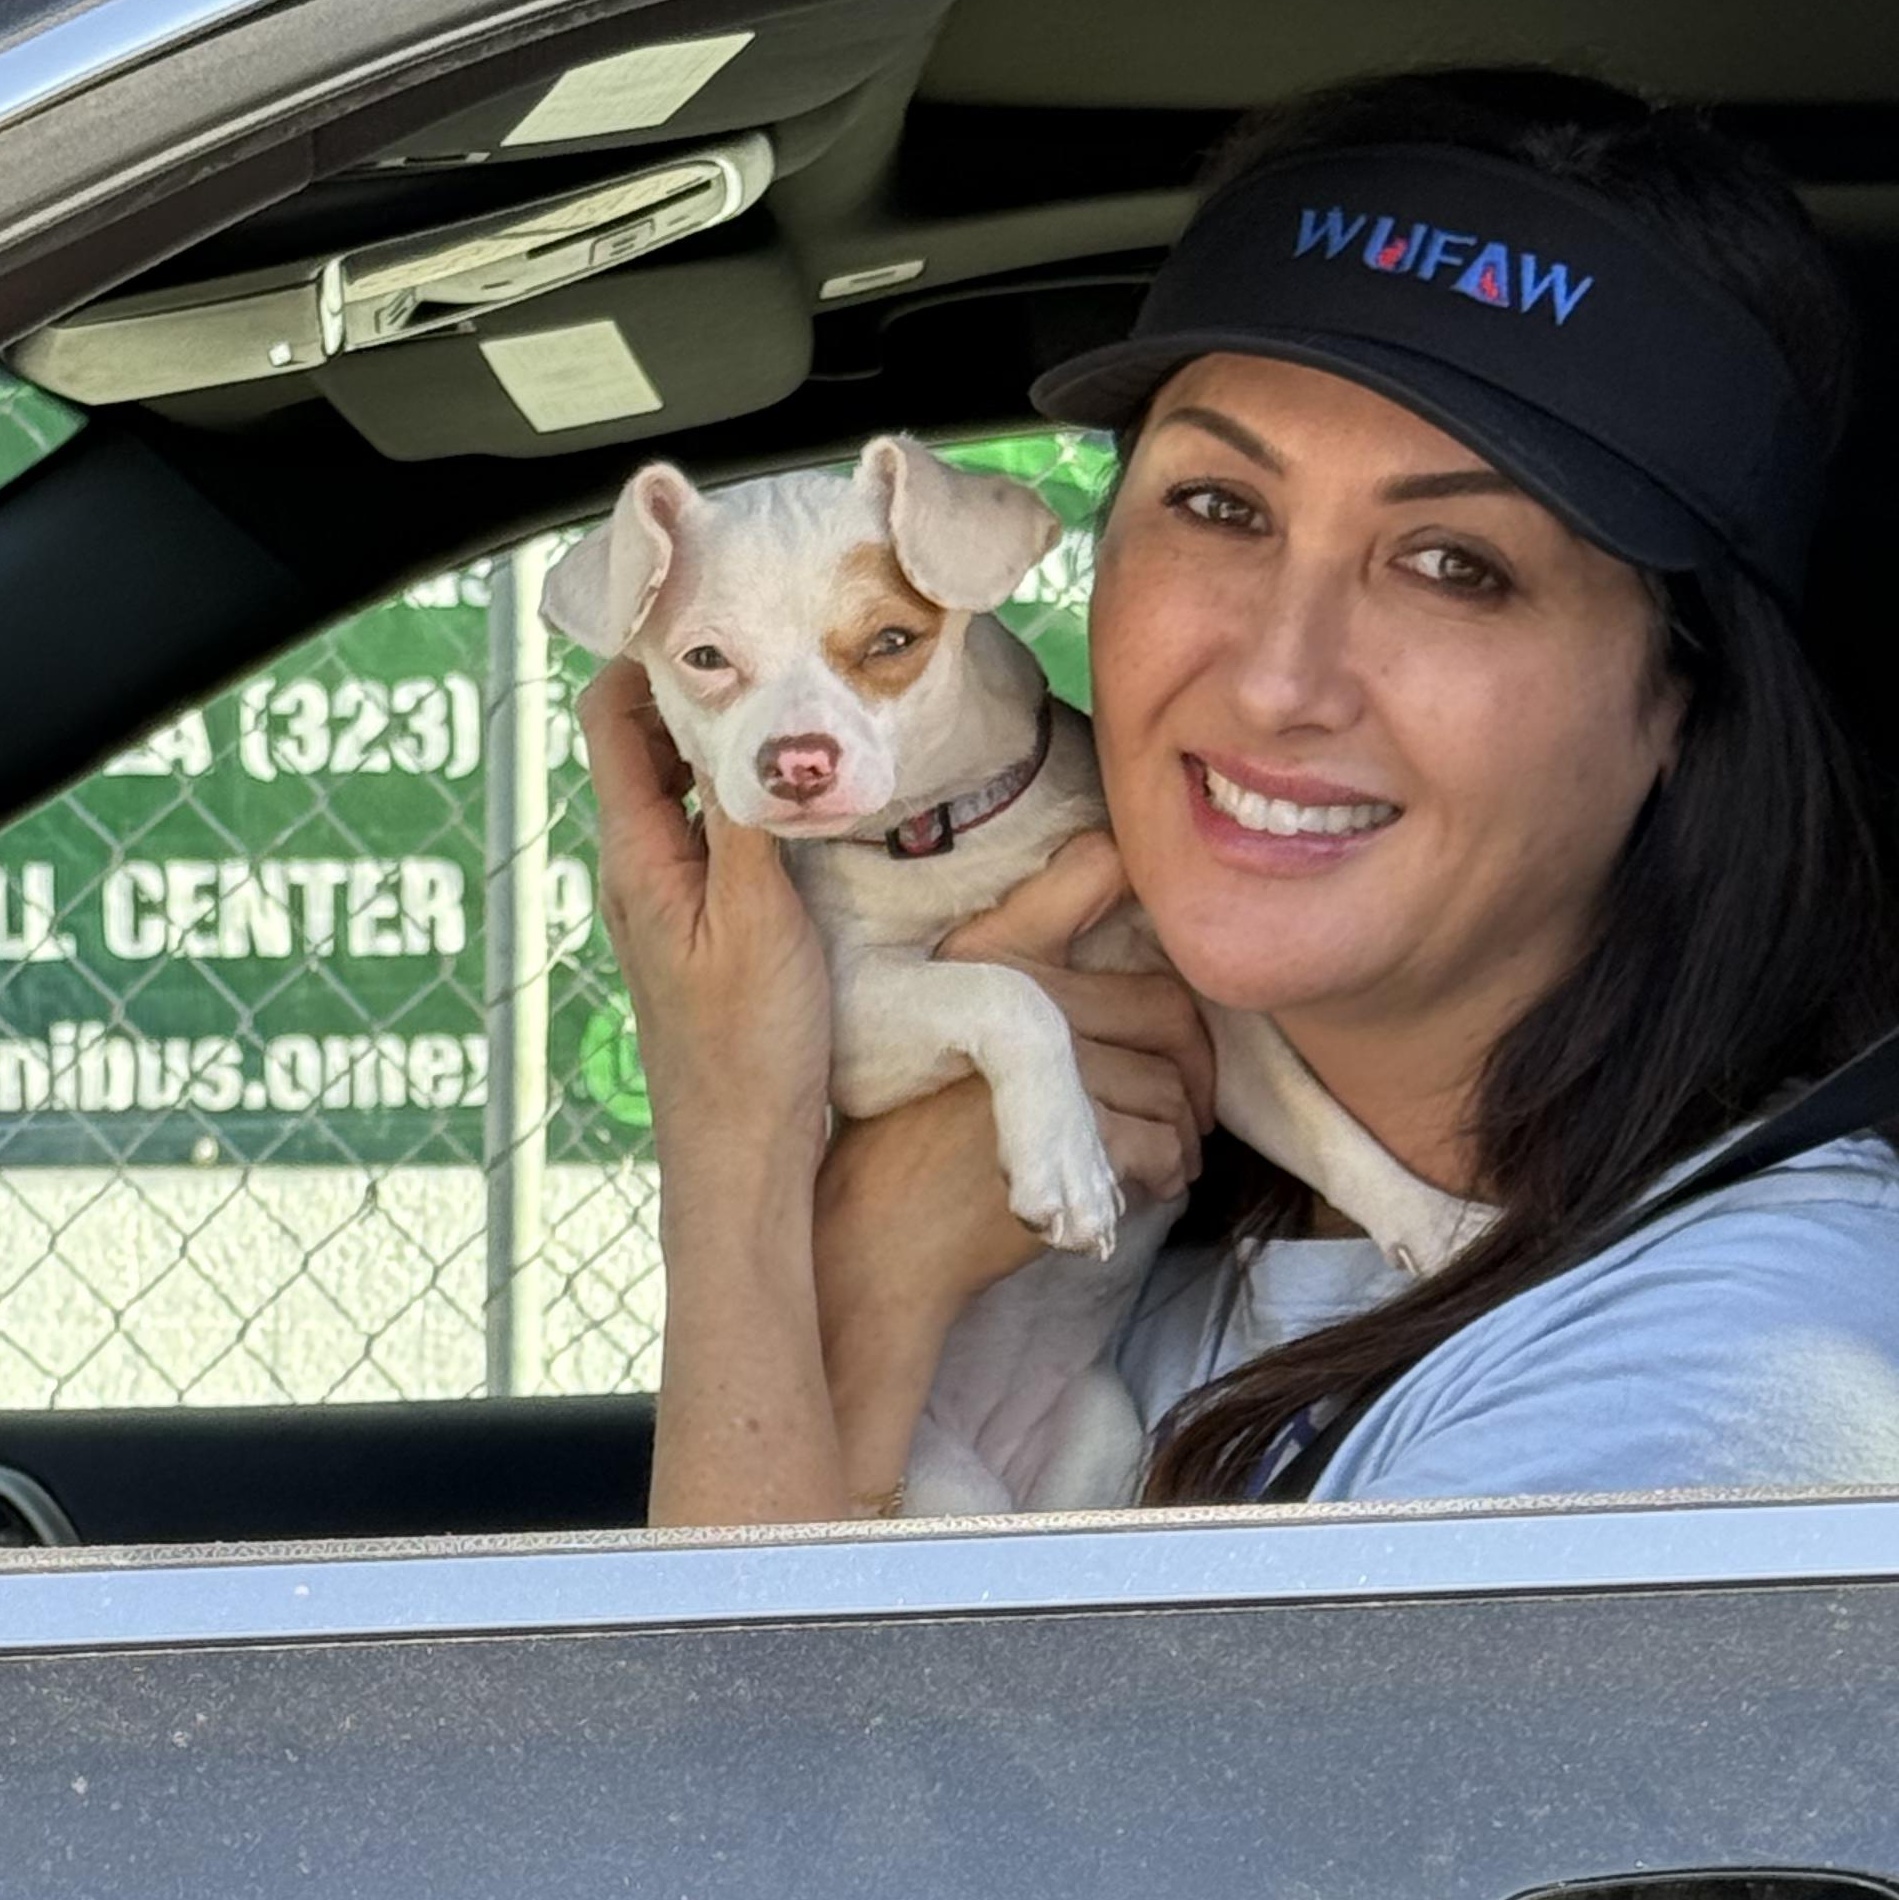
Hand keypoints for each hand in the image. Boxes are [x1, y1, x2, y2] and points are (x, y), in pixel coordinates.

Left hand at [577, 658, 832, 1177]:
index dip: (650, 652)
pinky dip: (742, 793)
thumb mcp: (758, 918)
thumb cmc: (745, 1048)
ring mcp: (665, 895)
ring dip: (726, 740)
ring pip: (681, 784)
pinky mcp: (699, 921)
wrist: (740, 1153)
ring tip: (791, 706)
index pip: (610, 715)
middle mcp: (637, 864)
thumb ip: (745, 816)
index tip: (713, 612)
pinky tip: (796, 795)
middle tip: (773, 646)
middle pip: (646, 739)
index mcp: (635, 853)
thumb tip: (743, 714)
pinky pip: (708, 828)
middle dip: (701, 685)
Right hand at [939, 830, 1214, 1202]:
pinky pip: (1163, 1145)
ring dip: (1181, 1135)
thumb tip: (1155, 979)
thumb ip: (1036, 980)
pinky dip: (1167, 1175)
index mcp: (991, 948)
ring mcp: (1049, 1061)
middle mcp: (1020, 989)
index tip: (1163, 999)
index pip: (1097, 870)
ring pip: (1170, 1087)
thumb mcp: (959, 1025)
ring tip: (1162, 1159)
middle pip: (1166, 1008)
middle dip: (1196, 1068)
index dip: (1149, 916)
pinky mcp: (1073, 1134)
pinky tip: (1140, 1188)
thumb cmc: (928, 1132)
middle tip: (1192, 1110)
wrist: (880, 1229)